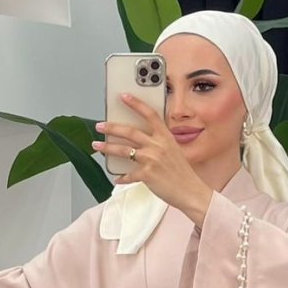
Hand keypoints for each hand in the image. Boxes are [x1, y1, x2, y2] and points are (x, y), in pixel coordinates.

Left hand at [92, 96, 213, 222]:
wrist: (190, 191)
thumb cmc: (182, 173)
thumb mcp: (174, 151)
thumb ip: (159, 144)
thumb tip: (141, 142)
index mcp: (165, 137)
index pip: (149, 114)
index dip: (136, 103)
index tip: (124, 96)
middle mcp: (157, 145)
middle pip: (130, 132)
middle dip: (111, 127)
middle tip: (100, 125)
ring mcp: (151, 160)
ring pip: (123, 150)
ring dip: (107, 148)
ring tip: (97, 145)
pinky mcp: (146, 175)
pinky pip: (128, 174)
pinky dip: (121, 177)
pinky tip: (116, 178)